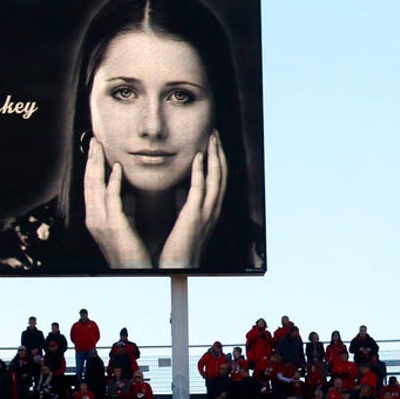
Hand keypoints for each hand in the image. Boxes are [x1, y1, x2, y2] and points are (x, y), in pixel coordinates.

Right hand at [83, 138, 150, 267]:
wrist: (133, 273)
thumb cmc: (131, 252)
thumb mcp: (125, 226)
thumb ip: (124, 210)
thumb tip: (128, 194)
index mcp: (96, 217)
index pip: (91, 186)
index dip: (93, 166)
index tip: (96, 149)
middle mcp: (94, 218)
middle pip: (89, 182)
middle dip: (91, 160)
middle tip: (95, 140)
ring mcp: (101, 222)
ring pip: (96, 187)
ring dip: (98, 165)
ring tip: (100, 147)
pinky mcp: (114, 226)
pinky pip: (111, 199)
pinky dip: (112, 181)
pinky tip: (116, 167)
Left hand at [159, 131, 226, 268]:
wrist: (178, 266)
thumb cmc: (179, 245)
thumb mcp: (184, 219)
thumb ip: (185, 203)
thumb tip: (181, 189)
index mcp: (211, 209)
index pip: (218, 178)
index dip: (217, 158)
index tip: (213, 141)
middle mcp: (213, 209)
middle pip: (221, 174)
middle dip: (219, 151)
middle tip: (215, 132)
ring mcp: (206, 212)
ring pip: (215, 178)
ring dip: (214, 156)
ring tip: (211, 137)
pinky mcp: (194, 216)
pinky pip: (199, 189)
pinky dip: (200, 171)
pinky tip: (198, 156)